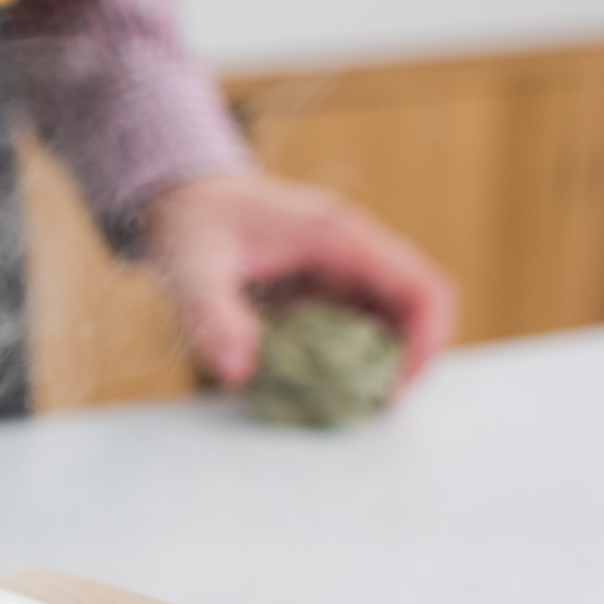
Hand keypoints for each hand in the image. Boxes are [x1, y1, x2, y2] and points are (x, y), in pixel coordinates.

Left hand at [142, 174, 457, 390]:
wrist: (176, 196)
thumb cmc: (190, 222)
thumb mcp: (191, 269)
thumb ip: (211, 317)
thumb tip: (236, 373)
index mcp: (339, 237)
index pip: (421, 290)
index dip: (426, 344)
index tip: (395, 390)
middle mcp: (352, 250)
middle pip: (413, 313)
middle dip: (399, 365)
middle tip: (362, 407)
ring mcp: (340, 269)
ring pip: (386, 324)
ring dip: (372, 366)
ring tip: (336, 403)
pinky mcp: (322, 287)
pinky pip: (352, 328)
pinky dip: (342, 360)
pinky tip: (310, 385)